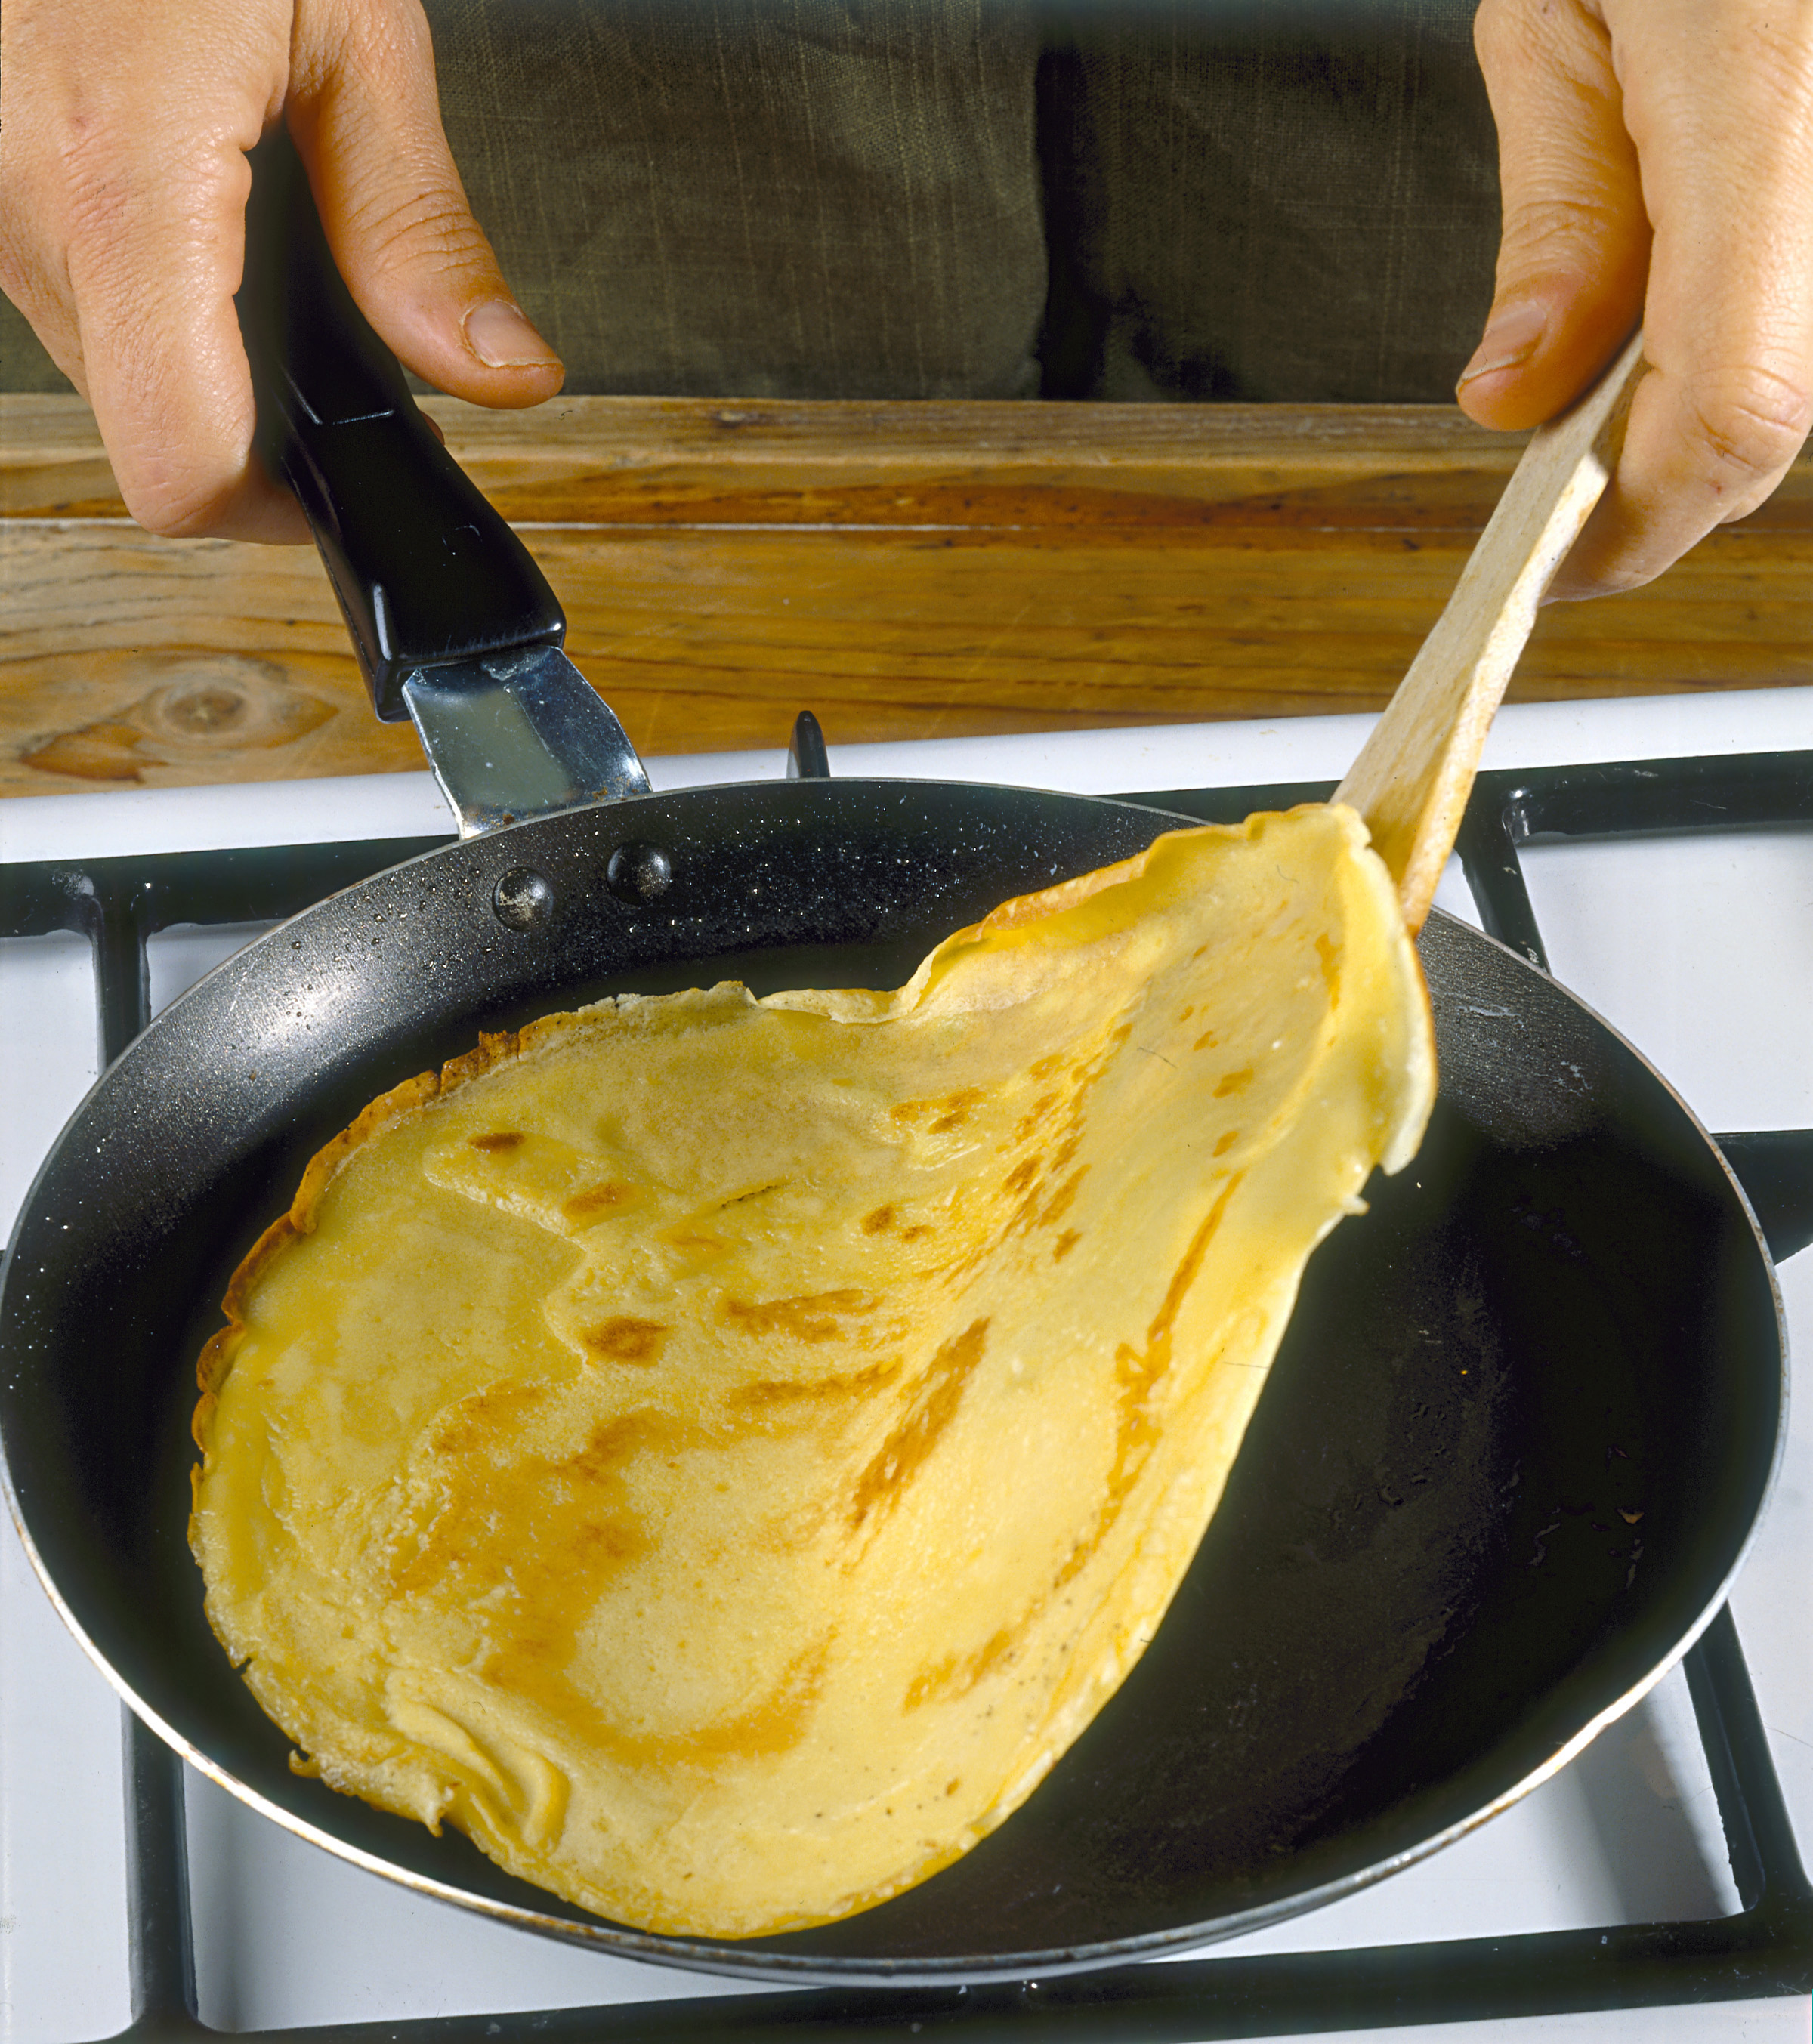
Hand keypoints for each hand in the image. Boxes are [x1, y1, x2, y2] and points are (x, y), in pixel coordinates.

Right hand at [0, 0, 561, 541]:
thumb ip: (417, 223)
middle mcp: (19, 203)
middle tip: (335, 352)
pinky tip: (195, 201)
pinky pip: (63, 279)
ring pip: (103, 362)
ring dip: (196, 346)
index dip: (270, 513)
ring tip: (263, 244)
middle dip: (251, 423)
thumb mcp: (347, 21)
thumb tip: (492, 371)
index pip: (180, 463)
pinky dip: (144, 278)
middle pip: (149, 428)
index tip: (336, 492)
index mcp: (123, 179)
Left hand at [1459, 0, 1812, 599]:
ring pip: (1812, 371)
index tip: (1555, 564)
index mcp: (1769, 94)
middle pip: (1779, 411)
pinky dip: (1755, 324)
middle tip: (1566, 452)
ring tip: (1625, 334)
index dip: (1638, 526)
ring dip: (1708, 394)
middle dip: (1658, 465)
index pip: (1731, 412)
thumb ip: (1558, 225)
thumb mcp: (1560, 9)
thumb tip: (1518, 403)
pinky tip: (1700, 273)